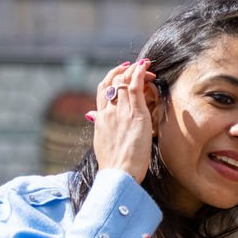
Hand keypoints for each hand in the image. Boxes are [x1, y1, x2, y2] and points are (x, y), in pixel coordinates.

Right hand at [92, 59, 156, 183]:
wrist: (118, 172)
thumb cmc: (114, 163)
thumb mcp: (102, 140)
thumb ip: (99, 125)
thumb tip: (92, 116)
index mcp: (100, 118)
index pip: (103, 90)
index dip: (111, 78)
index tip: (121, 73)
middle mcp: (108, 111)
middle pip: (113, 83)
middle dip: (124, 72)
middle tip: (136, 68)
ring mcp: (121, 112)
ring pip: (124, 82)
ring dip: (134, 70)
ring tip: (144, 65)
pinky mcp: (135, 115)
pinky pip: (135, 88)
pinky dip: (139, 74)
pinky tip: (145, 67)